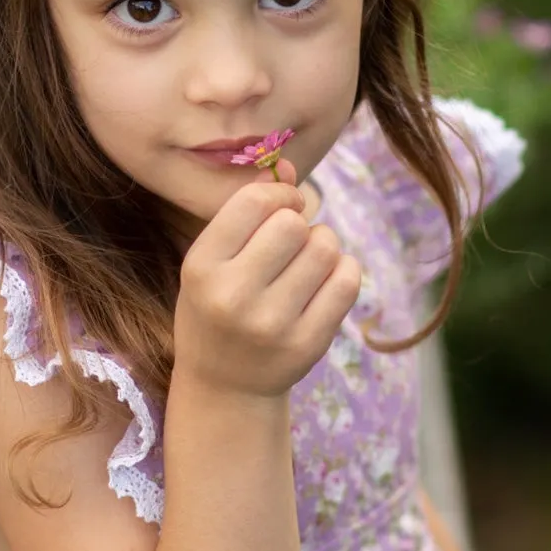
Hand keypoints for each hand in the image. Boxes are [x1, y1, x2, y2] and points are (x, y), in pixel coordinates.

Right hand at [174, 156, 361, 397]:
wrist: (225, 385)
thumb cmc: (217, 307)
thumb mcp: (213, 259)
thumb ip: (246, 211)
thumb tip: (289, 164)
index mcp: (202, 268)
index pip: (255, 203)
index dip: (280, 195)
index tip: (282, 208)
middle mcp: (233, 297)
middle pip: (293, 224)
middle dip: (300, 222)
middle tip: (293, 241)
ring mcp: (272, 325)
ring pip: (326, 248)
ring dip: (322, 246)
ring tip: (306, 264)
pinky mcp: (308, 344)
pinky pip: (348, 280)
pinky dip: (343, 269)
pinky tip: (325, 280)